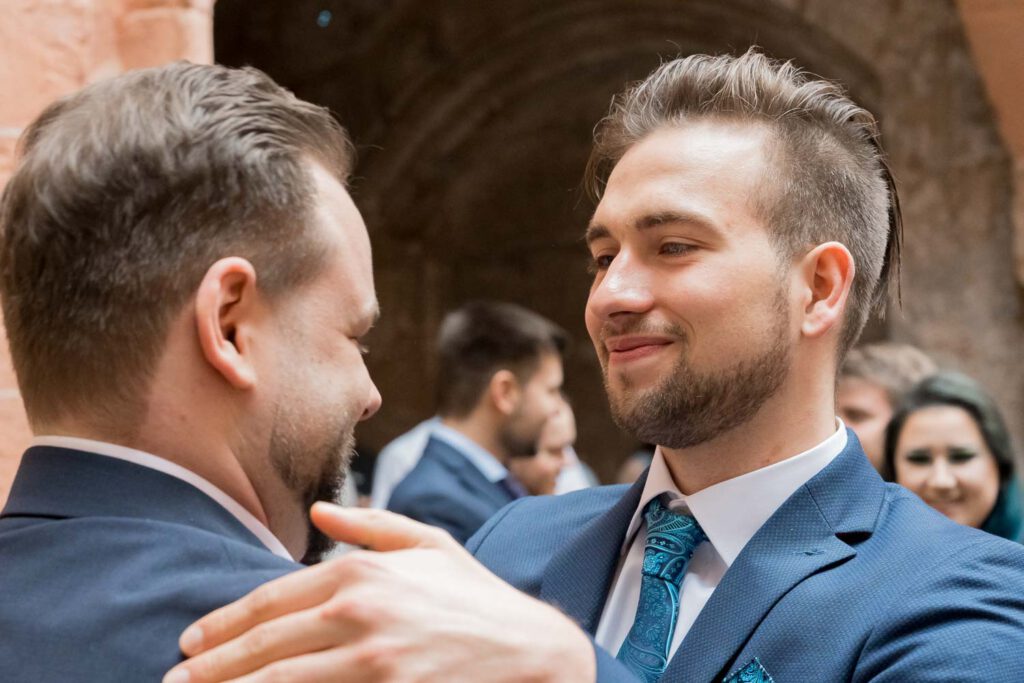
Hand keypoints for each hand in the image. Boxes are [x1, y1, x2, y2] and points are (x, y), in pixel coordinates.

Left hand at [164, 503, 595, 682]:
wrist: (531, 652)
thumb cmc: (476, 597)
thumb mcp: (429, 545)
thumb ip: (369, 525)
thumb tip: (318, 514)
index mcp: (364, 570)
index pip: (274, 599)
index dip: (227, 623)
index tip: (193, 640)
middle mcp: (361, 611)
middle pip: (266, 645)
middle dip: (213, 666)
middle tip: (177, 681)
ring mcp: (372, 660)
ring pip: (280, 681)